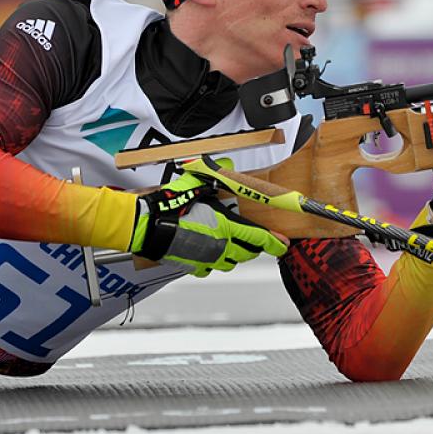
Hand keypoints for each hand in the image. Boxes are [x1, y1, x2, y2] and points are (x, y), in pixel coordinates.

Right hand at [130, 161, 287, 277]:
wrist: (148, 226)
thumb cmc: (171, 206)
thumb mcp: (196, 185)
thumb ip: (213, 179)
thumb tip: (225, 166)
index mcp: (226, 226)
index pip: (260, 238)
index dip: (275, 243)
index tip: (283, 245)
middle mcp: (221, 246)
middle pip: (248, 252)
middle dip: (254, 247)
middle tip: (253, 239)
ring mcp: (208, 258)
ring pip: (231, 261)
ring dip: (235, 254)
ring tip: (229, 243)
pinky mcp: (194, 266)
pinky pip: (211, 267)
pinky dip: (213, 261)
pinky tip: (208, 250)